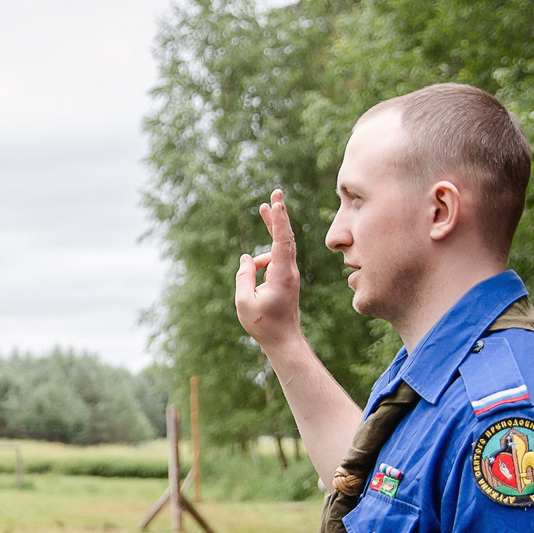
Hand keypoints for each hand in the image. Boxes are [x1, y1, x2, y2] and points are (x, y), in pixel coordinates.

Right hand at [233, 190, 303, 352]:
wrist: (283, 340)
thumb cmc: (263, 324)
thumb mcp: (244, 301)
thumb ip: (244, 276)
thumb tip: (247, 258)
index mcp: (282, 275)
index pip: (282, 242)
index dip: (279, 221)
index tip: (277, 202)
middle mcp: (289, 271)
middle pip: (285, 236)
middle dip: (279, 213)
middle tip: (276, 192)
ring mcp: (289, 274)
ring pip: (278, 247)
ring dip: (271, 228)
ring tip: (264, 208)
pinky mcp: (286, 278)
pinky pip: (274, 260)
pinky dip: (263, 258)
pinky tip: (252, 272)